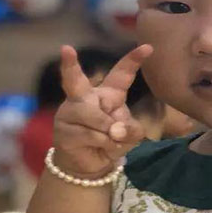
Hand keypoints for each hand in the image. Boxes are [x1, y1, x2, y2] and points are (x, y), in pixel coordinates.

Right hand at [54, 44, 153, 176]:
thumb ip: (131, 129)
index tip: (148, 47)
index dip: (133, 60)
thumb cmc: (110, 142)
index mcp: (107, 93)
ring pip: (94, 116)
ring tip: (110, 140)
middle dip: (70, 66)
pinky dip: (103, 144)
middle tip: (66, 50)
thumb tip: (115, 130)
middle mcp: (85, 97)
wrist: (90, 165)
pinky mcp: (63, 130)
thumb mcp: (129, 135)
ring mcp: (70, 112)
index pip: (120, 74)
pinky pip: (90, 134)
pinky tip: (100, 147)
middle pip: (76, 80)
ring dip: (108, 132)